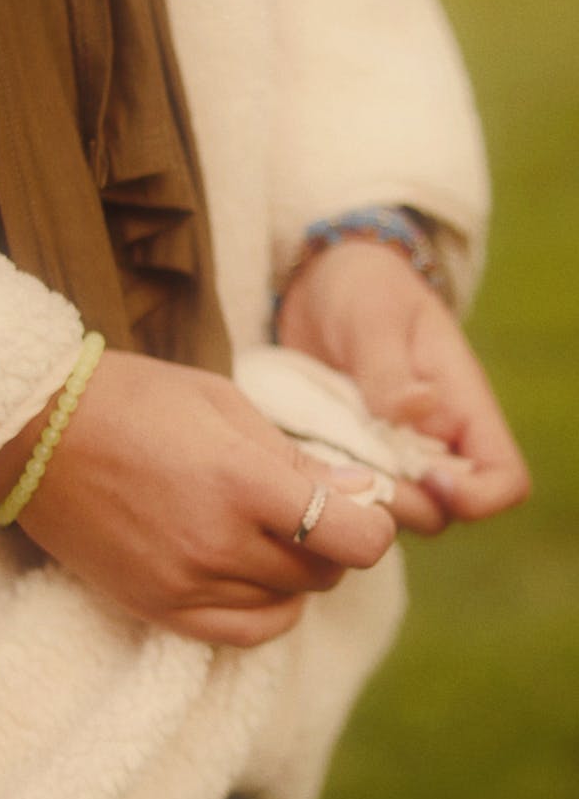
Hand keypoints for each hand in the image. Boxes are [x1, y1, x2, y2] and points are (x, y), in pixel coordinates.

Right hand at [0, 351, 395, 645]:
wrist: (34, 432)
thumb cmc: (132, 400)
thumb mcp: (224, 406)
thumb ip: (296, 459)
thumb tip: (359, 493)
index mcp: (242, 482)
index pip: (355, 540)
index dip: (374, 526)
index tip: (362, 507)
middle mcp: (218, 544)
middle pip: (324, 574)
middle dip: (336, 543)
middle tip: (315, 511)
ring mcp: (184, 584)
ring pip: (287, 603)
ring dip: (298, 573)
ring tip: (272, 534)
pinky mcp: (156, 607)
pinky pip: (243, 634)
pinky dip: (268, 610)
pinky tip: (257, 578)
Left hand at [277, 241, 529, 532]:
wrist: (320, 285)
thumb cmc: (363, 288)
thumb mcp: (374, 316)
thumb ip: (389, 367)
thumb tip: (418, 406)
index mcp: (462, 407)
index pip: (503, 480)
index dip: (474, 496)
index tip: (425, 474)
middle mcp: (434, 443)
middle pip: (441, 513)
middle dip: (399, 505)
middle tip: (348, 473)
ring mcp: (391, 456)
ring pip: (390, 512)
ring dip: (357, 500)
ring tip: (316, 466)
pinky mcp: (351, 460)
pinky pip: (348, 495)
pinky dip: (327, 490)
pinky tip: (296, 467)